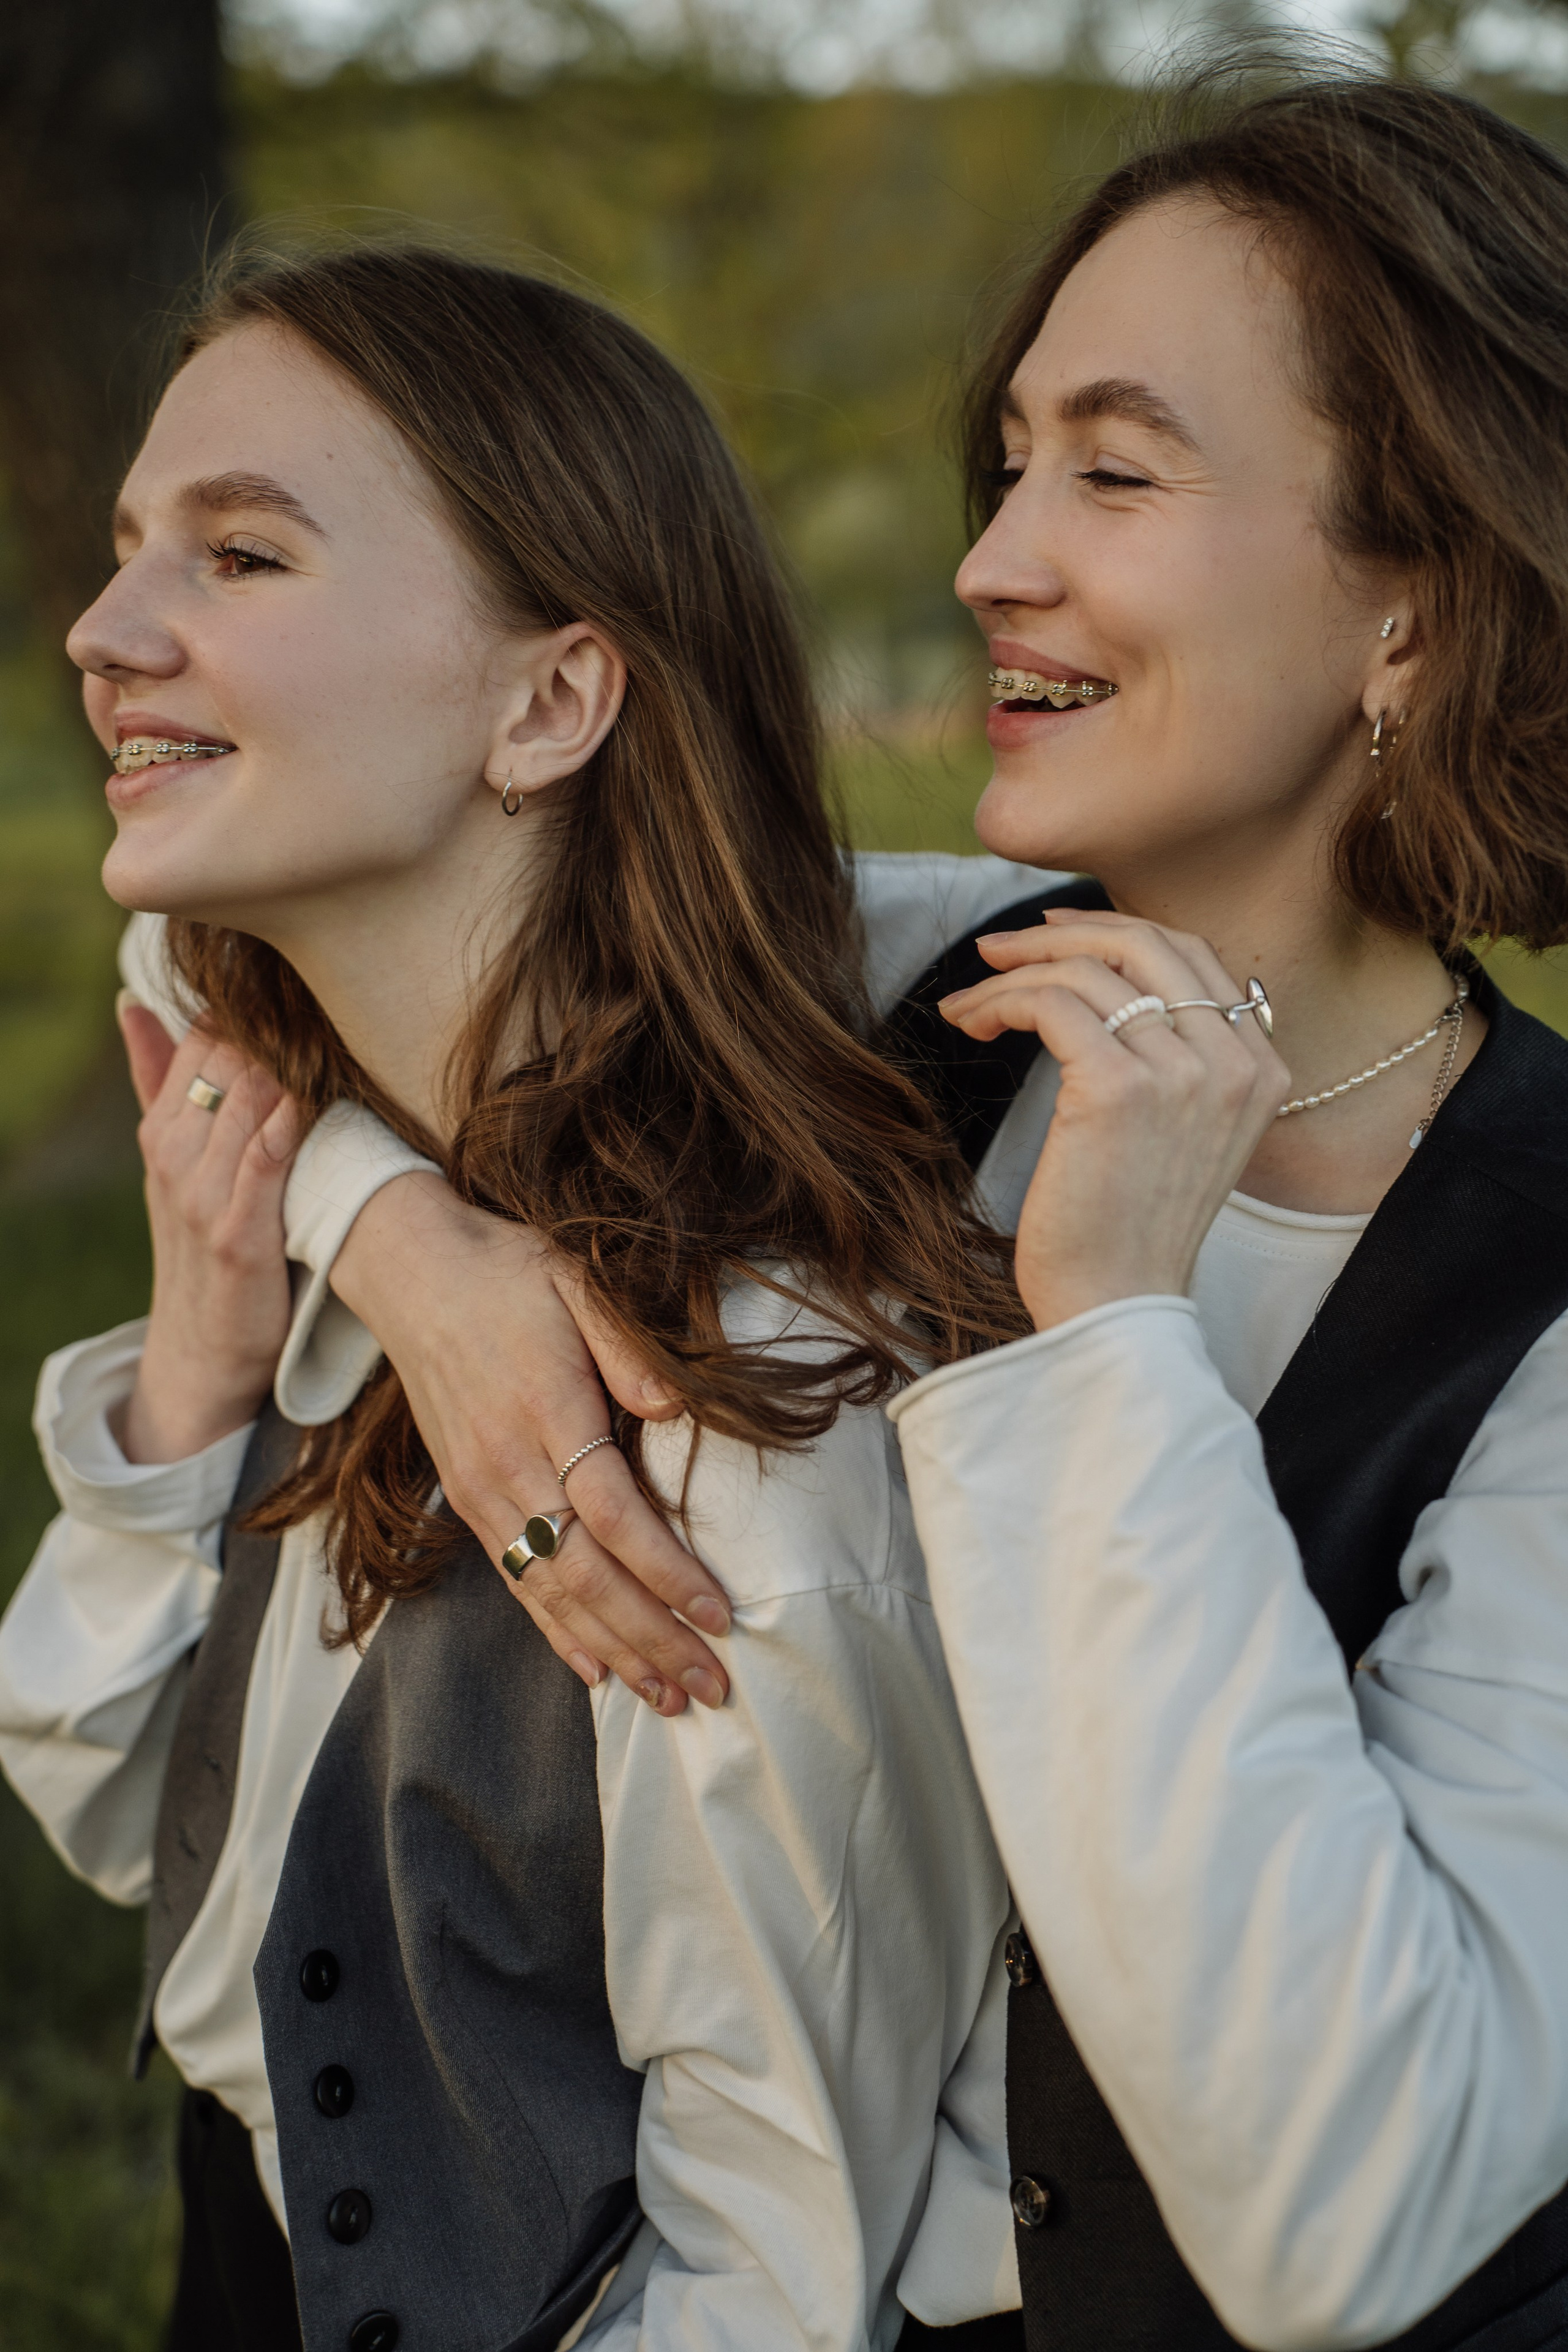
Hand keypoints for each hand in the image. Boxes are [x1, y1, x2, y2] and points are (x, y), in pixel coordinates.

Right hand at [119, 1004, 301, 1461]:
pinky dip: (288, 1126)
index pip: (203, 1037)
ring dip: (295, 1064)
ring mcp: (201, 1194)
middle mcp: (173, 1152)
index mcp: (162, 1128)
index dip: (253, 1008)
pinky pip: (263, 1161)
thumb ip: (157, 1081)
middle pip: (230, 1057)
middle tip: (335, 1005)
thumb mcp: (175, 1162)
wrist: (201, 1351)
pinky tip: (316, 1099)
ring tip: (343, 1036)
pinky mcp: (236, 1235)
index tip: (304, 991)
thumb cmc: (204, 1244)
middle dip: (281, 1027)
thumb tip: (133, 1002)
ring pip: (250, 1097)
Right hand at [330, 1174, 731, 1715]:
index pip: (613, 1514)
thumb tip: (675, 1410)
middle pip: (586, 1573)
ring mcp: (481, 1489)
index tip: (720, 1615)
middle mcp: (507, 1464)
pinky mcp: (466, 1500)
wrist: (411, 1271)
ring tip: (666, 1698)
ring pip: (550, 1592)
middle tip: (711, 1686)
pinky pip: (515, 1580)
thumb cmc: (509, 1273)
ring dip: (613, 1650)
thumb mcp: (578, 1282)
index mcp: (546, 1409)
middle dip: (652, 1637)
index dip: (666, 1572)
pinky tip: (595, 1671)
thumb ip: (628, 1347)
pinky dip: (556, 1632)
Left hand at [940, 910, 1288, 1330]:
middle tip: (998, 947)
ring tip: (969, 1003)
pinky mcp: (1119, 1087)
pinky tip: (971, 1023)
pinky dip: (1002, 1001)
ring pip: (1088, 971)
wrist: (1116, 1306)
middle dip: (1061, 933)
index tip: (1054, 933)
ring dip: (1013, 975)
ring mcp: (1183, 1072)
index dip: (1117, 931)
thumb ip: (1174, 1059)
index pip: (1192, 956)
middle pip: (1145, 944)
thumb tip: (1110, 982)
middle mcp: (1233, 1063)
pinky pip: (1052, 1003)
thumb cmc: (1128, 1228)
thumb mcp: (1180, 1132)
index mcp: (1259, 1069)